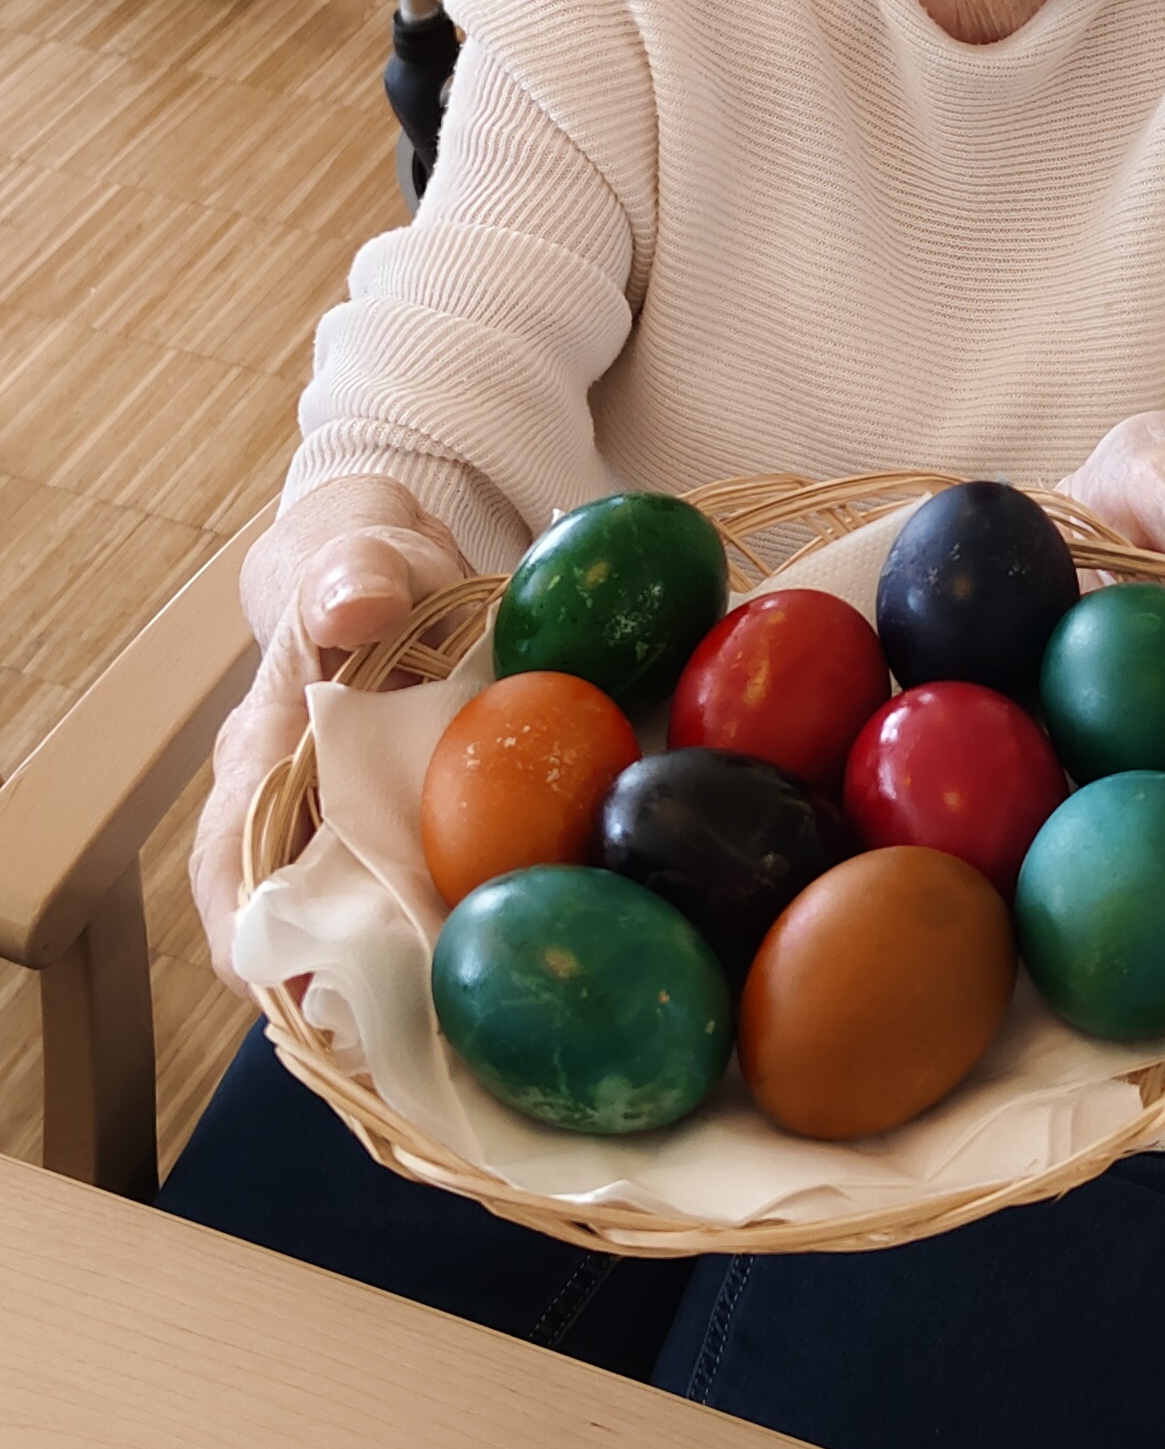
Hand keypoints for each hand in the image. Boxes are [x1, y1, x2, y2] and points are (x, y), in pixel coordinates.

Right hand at [190, 477, 466, 990]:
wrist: (396, 573)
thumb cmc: (366, 569)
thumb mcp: (361, 555)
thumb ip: (353, 572)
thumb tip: (360, 605)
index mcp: (261, 753)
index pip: (228, 861)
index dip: (245, 937)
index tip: (293, 994)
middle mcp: (291, 811)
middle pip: (294, 923)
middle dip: (340, 989)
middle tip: (409, 1035)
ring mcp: (349, 832)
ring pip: (358, 927)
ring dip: (401, 978)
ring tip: (462, 1032)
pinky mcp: (405, 836)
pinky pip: (420, 899)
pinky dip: (453, 934)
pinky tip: (509, 963)